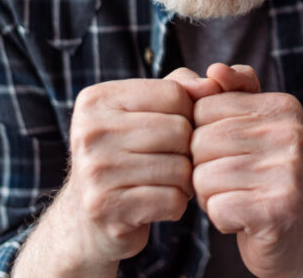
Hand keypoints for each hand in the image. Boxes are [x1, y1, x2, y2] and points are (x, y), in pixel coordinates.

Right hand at [51, 67, 220, 268]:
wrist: (88, 219)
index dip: (188, 114)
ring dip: (185, 181)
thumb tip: (214, 83)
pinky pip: (172, 200)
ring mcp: (94, 170)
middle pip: (179, 130)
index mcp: (97, 99)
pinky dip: (177, 204)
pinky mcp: (106, 207)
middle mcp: (90, 131)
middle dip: (188, 151)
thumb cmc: (128, 156)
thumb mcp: (146, 113)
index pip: (174, 94)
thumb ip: (180, 89)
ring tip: (166, 183)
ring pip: (180, 168)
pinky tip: (159, 204)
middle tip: (173, 162)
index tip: (173, 131)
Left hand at [191, 78, 302, 276]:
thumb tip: (214, 70)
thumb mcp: (252, 125)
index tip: (229, 152)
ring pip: (203, 177)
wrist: (302, 233)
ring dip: (209, 196)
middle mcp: (291, 133)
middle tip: (232, 181)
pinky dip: (220, 218)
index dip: (202, 136)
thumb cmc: (264, 175)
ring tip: (238, 198)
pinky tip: (243, 218)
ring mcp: (289, 171)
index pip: (203, 108)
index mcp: (283, 106)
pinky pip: (216, 208)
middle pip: (200, 142)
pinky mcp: (279, 209)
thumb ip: (231, 92)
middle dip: (202, 168)